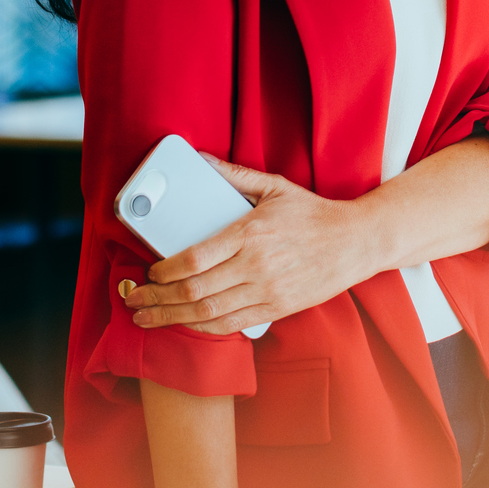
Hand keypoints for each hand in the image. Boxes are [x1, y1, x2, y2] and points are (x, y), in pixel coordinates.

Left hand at [124, 158, 377, 335]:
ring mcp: (266, 290)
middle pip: (194, 291)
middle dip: (156, 299)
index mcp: (250, 233)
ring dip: (172, 318)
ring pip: (208, 313)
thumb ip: (234, 175)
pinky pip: (232, 325)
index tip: (148, 272)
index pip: (195, 259)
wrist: (355, 242)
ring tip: (146, 318)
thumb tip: (201, 159)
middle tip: (133, 300)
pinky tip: (185, 326)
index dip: (164, 272)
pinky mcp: (277, 308)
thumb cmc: (313, 214)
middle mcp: (256, 265)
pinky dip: (203, 328)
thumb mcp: (275, 187)